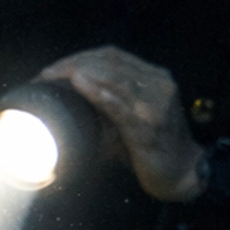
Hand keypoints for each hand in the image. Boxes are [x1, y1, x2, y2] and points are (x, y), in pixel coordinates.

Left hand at [38, 45, 206, 201]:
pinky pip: (120, 107)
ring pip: (115, 78)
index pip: (113, 56)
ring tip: (54, 77)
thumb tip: (70, 95)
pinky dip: (98, 94)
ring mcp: (154, 106)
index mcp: (154, 78)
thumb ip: (112, 99)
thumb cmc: (153, 145)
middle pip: (110, 63)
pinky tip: (80, 85)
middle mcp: (158, 85)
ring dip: (80, 74)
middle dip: (74, 64)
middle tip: (46, 75)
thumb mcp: (133, 114)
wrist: (183, 173)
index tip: (54, 68)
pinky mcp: (148, 130)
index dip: (81, 57)